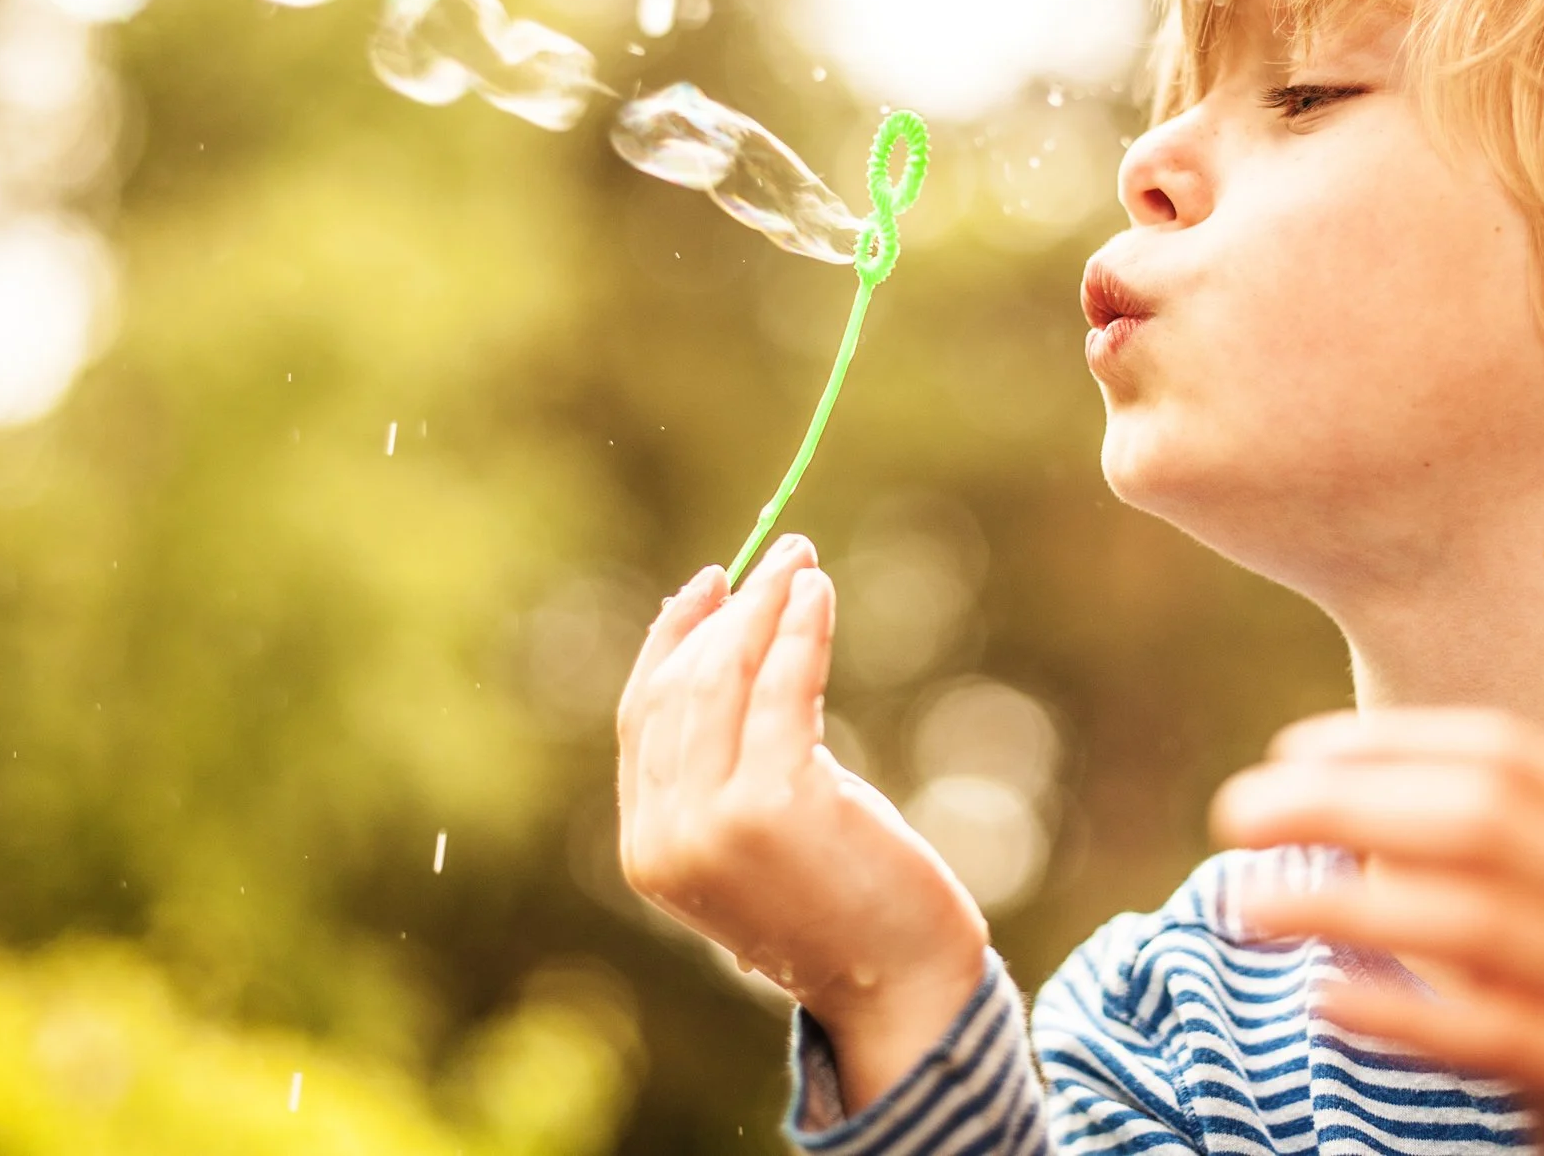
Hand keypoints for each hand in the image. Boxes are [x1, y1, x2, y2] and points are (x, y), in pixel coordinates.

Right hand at [617, 535, 990, 1112]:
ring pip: (723, 680)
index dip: (670, 643)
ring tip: (801, 562)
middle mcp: (666, 839)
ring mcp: (713, 824)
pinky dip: (799, 629)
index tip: (707, 587)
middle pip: (679, 689)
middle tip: (776, 556)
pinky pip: (781, 688)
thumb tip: (741, 646)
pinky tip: (817, 594)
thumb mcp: (766, 835)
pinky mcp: (774, 803)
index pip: (640, 719)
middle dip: (728, 612)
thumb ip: (730, 767)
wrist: (903, 988)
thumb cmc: (847, 906)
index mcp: (649, 852)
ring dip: (765, 607)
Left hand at [1210, 709, 1543, 1155]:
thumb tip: (1306, 789)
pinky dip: (1403, 1012)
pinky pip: (1493, 1034)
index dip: (1388, 744)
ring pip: (1479, 924)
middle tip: (1235, 813)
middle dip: (1347, 805)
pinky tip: (1323, 997)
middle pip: (1480, 823)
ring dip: (1348, 905)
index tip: (1287, 751)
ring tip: (1246, 905)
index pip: (1503, 755)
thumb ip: (1459, 835)